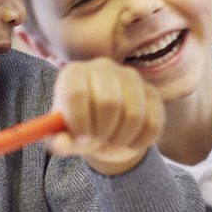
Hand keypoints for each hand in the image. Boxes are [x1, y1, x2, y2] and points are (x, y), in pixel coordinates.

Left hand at [48, 58, 163, 175]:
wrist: (106, 128)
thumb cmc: (80, 128)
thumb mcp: (65, 137)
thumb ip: (59, 141)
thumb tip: (62, 143)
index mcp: (74, 74)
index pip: (76, 94)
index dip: (79, 123)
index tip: (81, 141)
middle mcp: (103, 67)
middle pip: (108, 103)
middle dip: (103, 132)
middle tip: (99, 141)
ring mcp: (131, 77)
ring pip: (134, 115)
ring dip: (121, 139)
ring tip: (111, 142)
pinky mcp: (152, 92)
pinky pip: (152, 123)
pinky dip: (139, 142)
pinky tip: (129, 142)